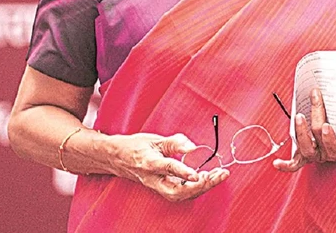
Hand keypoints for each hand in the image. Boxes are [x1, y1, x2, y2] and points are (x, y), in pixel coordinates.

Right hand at [108, 132, 228, 201]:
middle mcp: (153, 179)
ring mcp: (157, 186)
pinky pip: (180, 193)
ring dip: (202, 188)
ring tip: (218, 176)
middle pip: (177, 191)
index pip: (168, 168)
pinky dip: (196, 188)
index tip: (198, 174)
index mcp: (149, 163)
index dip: (183, 172)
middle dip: (200, 186)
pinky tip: (207, 179)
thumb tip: (193, 148)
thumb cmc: (135, 147)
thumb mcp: (154, 139)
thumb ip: (175, 142)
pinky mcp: (161, 189)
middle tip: (218, 174)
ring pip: (180, 195)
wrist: (117, 158)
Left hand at [273, 89, 335, 172]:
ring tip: (299, 116)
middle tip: (315, 98)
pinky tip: (276, 163)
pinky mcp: (304, 156)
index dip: (329, 137)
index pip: (335, 144)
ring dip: (301, 133)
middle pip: (318, 138)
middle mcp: (326, 154)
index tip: (326, 125)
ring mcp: (314, 155)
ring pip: (305, 150)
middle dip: (317, 117)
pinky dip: (285, 165)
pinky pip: (294, 164)